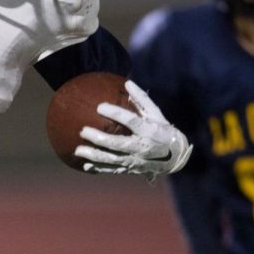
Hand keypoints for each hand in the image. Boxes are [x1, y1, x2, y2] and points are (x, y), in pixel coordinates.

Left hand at [75, 80, 191, 177]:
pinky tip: (85, 165)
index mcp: (148, 130)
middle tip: (83, 130)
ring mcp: (136, 160)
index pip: (131, 120)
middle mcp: (142, 147)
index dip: (115, 113)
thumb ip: (142, 99)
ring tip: (77, 150)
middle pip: (118, 143)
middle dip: (99, 138)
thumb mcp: (157, 113)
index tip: (99, 106)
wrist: (176, 157)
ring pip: (112, 159)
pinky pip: (113, 170)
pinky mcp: (132, 169)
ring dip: (94, 156)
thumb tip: (127, 83)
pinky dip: (99, 168)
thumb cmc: (163, 130)